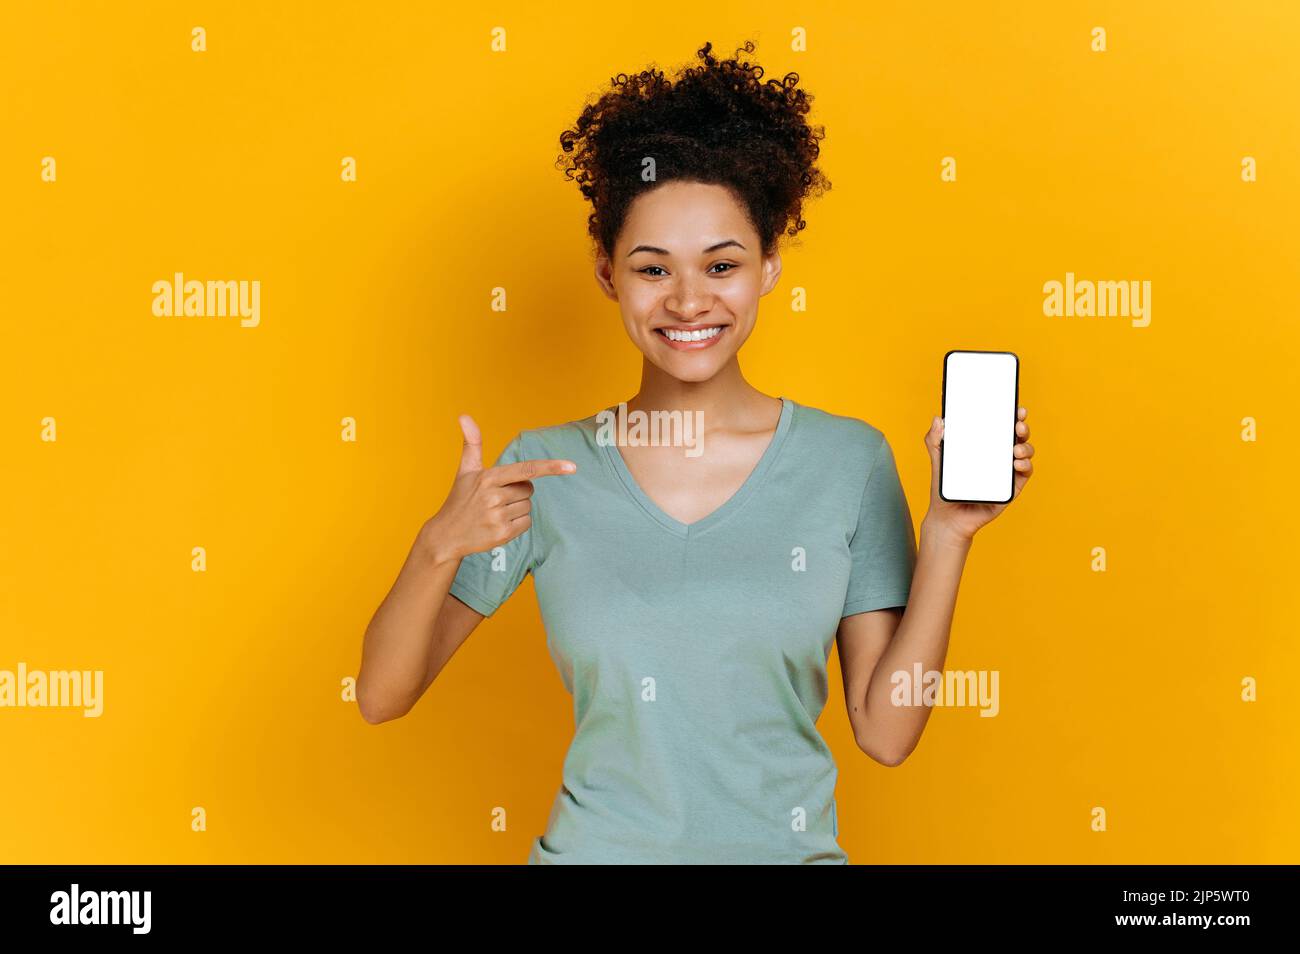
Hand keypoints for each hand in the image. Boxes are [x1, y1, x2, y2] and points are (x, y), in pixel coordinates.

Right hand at [422, 414, 576, 562]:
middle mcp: (493, 496)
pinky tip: (498, 523)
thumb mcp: (465, 470)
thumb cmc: (459, 499)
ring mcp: (498, 516)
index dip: (550, 467)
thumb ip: (471, 442)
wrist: (446, 535)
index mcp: (488, 477)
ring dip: (517, 508)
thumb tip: (464, 415)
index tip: (572, 466)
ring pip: (528, 506)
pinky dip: (517, 523)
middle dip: (518, 492)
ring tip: (494, 511)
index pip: (526, 469)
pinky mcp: (502, 534)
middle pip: (529, 489)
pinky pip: (526, 522)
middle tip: (496, 498)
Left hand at [923, 406, 1034, 542]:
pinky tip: (1017, 463)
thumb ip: (934, 440)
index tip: (1015, 407)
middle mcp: (999, 456)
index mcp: (985, 445)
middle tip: (1018, 424)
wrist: (947, 516)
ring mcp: (1006, 471)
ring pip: (1025, 453)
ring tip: (1015, 449)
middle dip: (1022, 427)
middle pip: (1018, 436)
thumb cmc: (944, 487)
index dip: (1011, 415)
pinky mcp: (1011, 488)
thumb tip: (937, 419)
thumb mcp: (937, 460)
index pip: (1001, 426)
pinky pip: (1025, 474)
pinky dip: (1025, 466)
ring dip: (1026, 447)